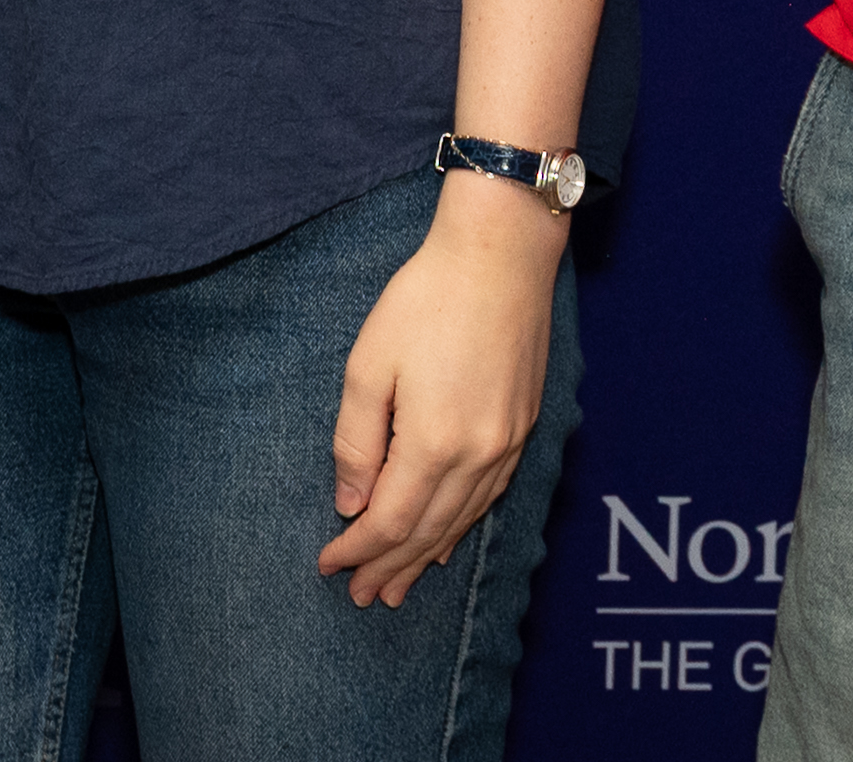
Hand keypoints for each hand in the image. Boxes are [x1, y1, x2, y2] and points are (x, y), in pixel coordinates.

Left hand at [318, 188, 560, 609]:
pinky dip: (461, 525)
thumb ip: (356, 440)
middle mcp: (479, 455)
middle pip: (428, 532)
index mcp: (435, 443)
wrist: (501, 256)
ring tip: (399, 585)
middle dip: (390, 566)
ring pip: (461, 520)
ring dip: (426, 556)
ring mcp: (508, 444)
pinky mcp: (524, 428)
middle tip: (361, 597)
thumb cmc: (425, 299)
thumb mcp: (369, 364)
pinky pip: (489, 497)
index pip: (391, 520)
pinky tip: (446, 538)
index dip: (358, 549)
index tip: (329, 567)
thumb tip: (350, 502)